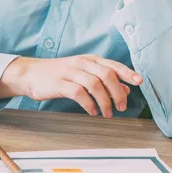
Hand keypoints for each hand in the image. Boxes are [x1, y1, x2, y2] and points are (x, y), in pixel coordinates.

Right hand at [0, 54, 142, 117]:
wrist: (31, 73)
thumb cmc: (62, 74)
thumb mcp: (84, 74)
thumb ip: (104, 81)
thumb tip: (125, 91)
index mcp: (91, 59)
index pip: (114, 64)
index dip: (128, 73)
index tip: (140, 82)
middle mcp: (83, 63)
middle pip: (107, 74)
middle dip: (117, 92)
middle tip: (122, 107)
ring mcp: (70, 72)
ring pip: (94, 84)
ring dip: (104, 100)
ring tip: (107, 113)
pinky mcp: (59, 83)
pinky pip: (79, 93)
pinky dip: (89, 103)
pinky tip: (93, 112)